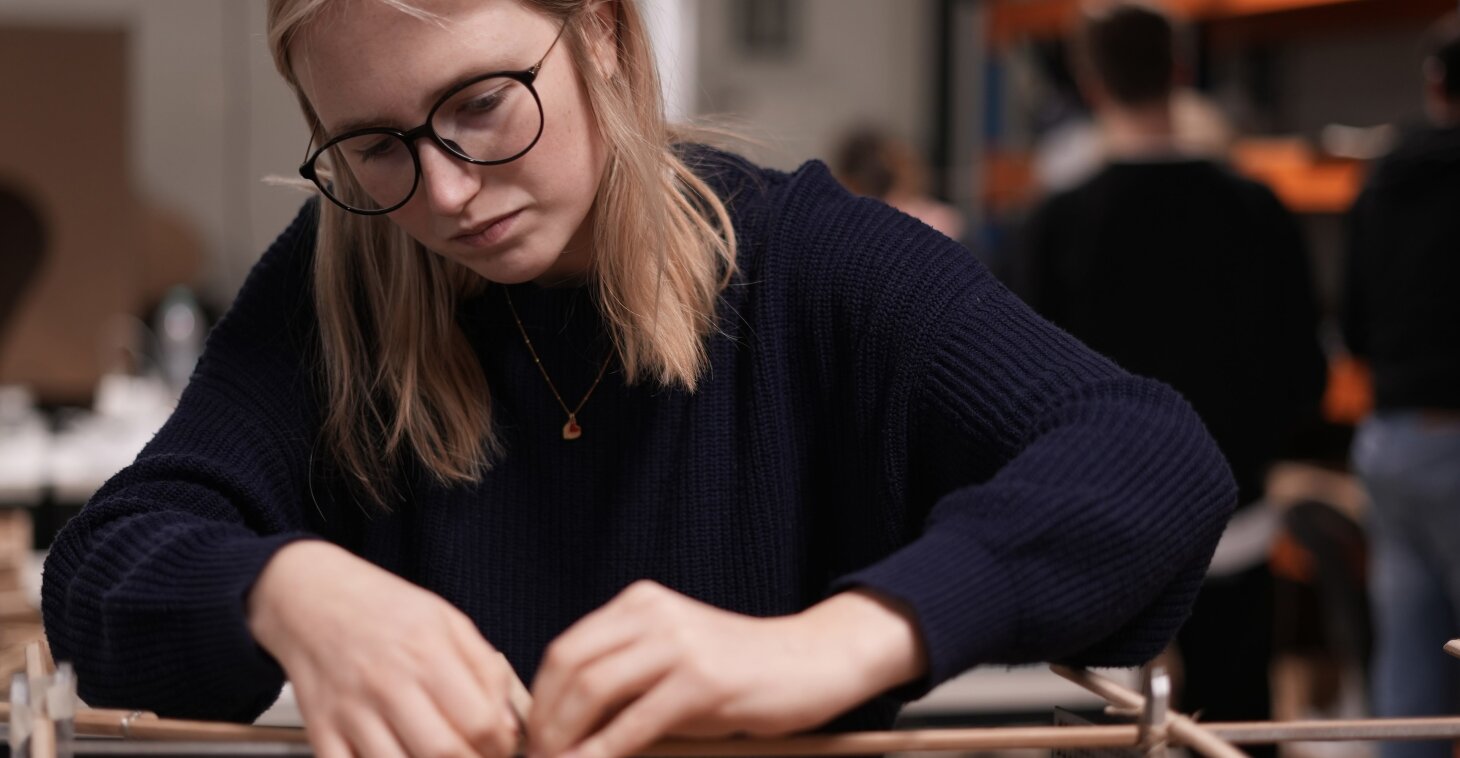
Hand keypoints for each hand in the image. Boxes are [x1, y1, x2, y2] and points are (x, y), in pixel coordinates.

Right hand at [248, 541, 520, 757]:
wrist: (310, 596)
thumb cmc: (382, 608)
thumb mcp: (446, 620)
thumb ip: (484, 668)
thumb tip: (509, 718)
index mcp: (427, 652)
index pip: (479, 721)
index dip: (500, 744)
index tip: (501, 746)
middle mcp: (388, 682)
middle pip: (442, 752)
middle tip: (473, 757)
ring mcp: (351, 710)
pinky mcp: (321, 729)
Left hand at [527, 581, 926, 757]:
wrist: (810, 662)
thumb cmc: (737, 671)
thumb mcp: (673, 659)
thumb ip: (623, 675)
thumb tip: (561, 721)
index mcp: (641, 603)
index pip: (566, 648)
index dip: (540, 697)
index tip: (531, 737)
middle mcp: (654, 614)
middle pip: (570, 666)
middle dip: (544, 721)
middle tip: (537, 757)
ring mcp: (679, 645)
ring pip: (593, 690)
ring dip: (566, 738)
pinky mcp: (702, 682)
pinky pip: (635, 723)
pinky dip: (603, 753)